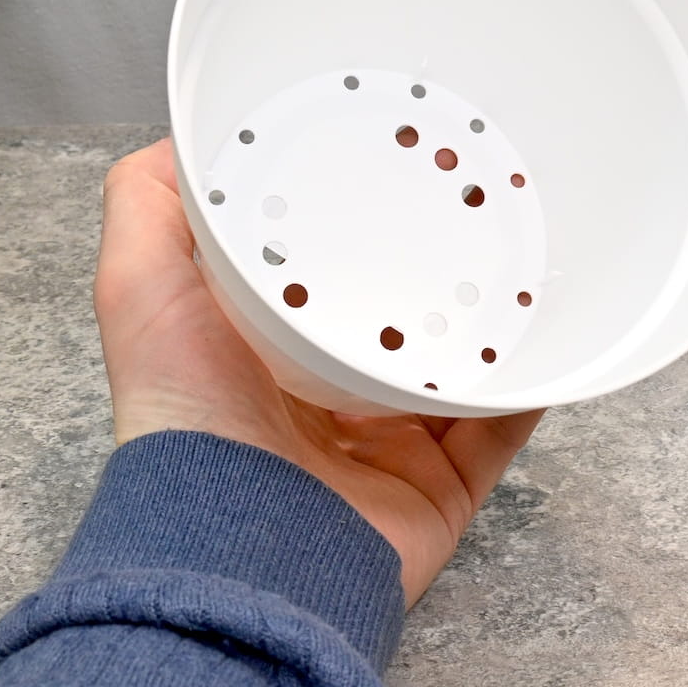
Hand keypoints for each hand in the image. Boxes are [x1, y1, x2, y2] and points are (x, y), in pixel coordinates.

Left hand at [93, 138, 543, 605]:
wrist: (237, 545)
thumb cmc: (185, 415)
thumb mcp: (138, 288)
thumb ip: (147, 206)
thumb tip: (187, 142)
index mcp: (274, 348)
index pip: (326, 271)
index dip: (353, 219)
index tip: (389, 162)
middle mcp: (333, 392)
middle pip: (400, 314)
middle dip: (436, 265)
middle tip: (472, 203)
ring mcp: (393, 443)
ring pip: (458, 367)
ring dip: (491, 321)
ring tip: (525, 259)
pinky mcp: (442, 486)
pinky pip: (499, 427)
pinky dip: (527, 387)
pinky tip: (548, 339)